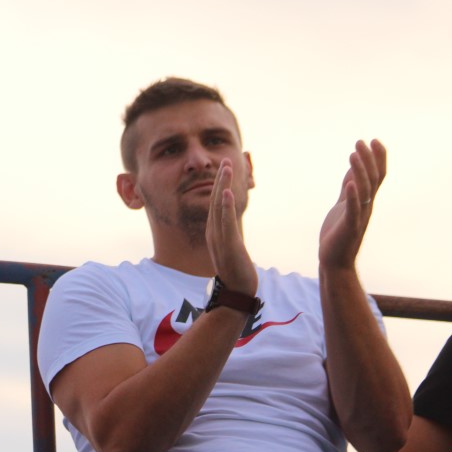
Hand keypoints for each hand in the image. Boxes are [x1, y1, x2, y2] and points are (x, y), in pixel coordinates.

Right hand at [205, 159, 256, 294]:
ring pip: (219, 207)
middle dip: (221, 179)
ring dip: (222, 185)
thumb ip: (230, 237)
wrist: (237, 292)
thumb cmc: (237, 272)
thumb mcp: (232, 249)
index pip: (216, 204)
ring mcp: (220, 237)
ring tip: (226, 168)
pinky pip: (225, 222)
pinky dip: (225, 206)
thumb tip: (233, 229)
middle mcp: (214, 232)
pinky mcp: (228, 244)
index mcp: (215, 232)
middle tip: (226, 160)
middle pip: (215, 200)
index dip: (220, 185)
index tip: (225, 168)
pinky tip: (226, 192)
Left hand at [319, 140, 385, 269]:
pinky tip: (350, 184)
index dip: (377, 158)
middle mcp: (366, 207)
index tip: (374, 140)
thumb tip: (354, 169)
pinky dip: (352, 196)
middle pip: (373, 179)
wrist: (334, 260)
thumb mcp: (344, 204)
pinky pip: (353, 210)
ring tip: (353, 154)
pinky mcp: (348, 227)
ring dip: (359, 171)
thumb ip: (349, 188)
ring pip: (363, 191)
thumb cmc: (338, 232)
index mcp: (365, 201)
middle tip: (362, 141)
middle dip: (369, 159)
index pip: (377, 176)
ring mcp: (358, 216)